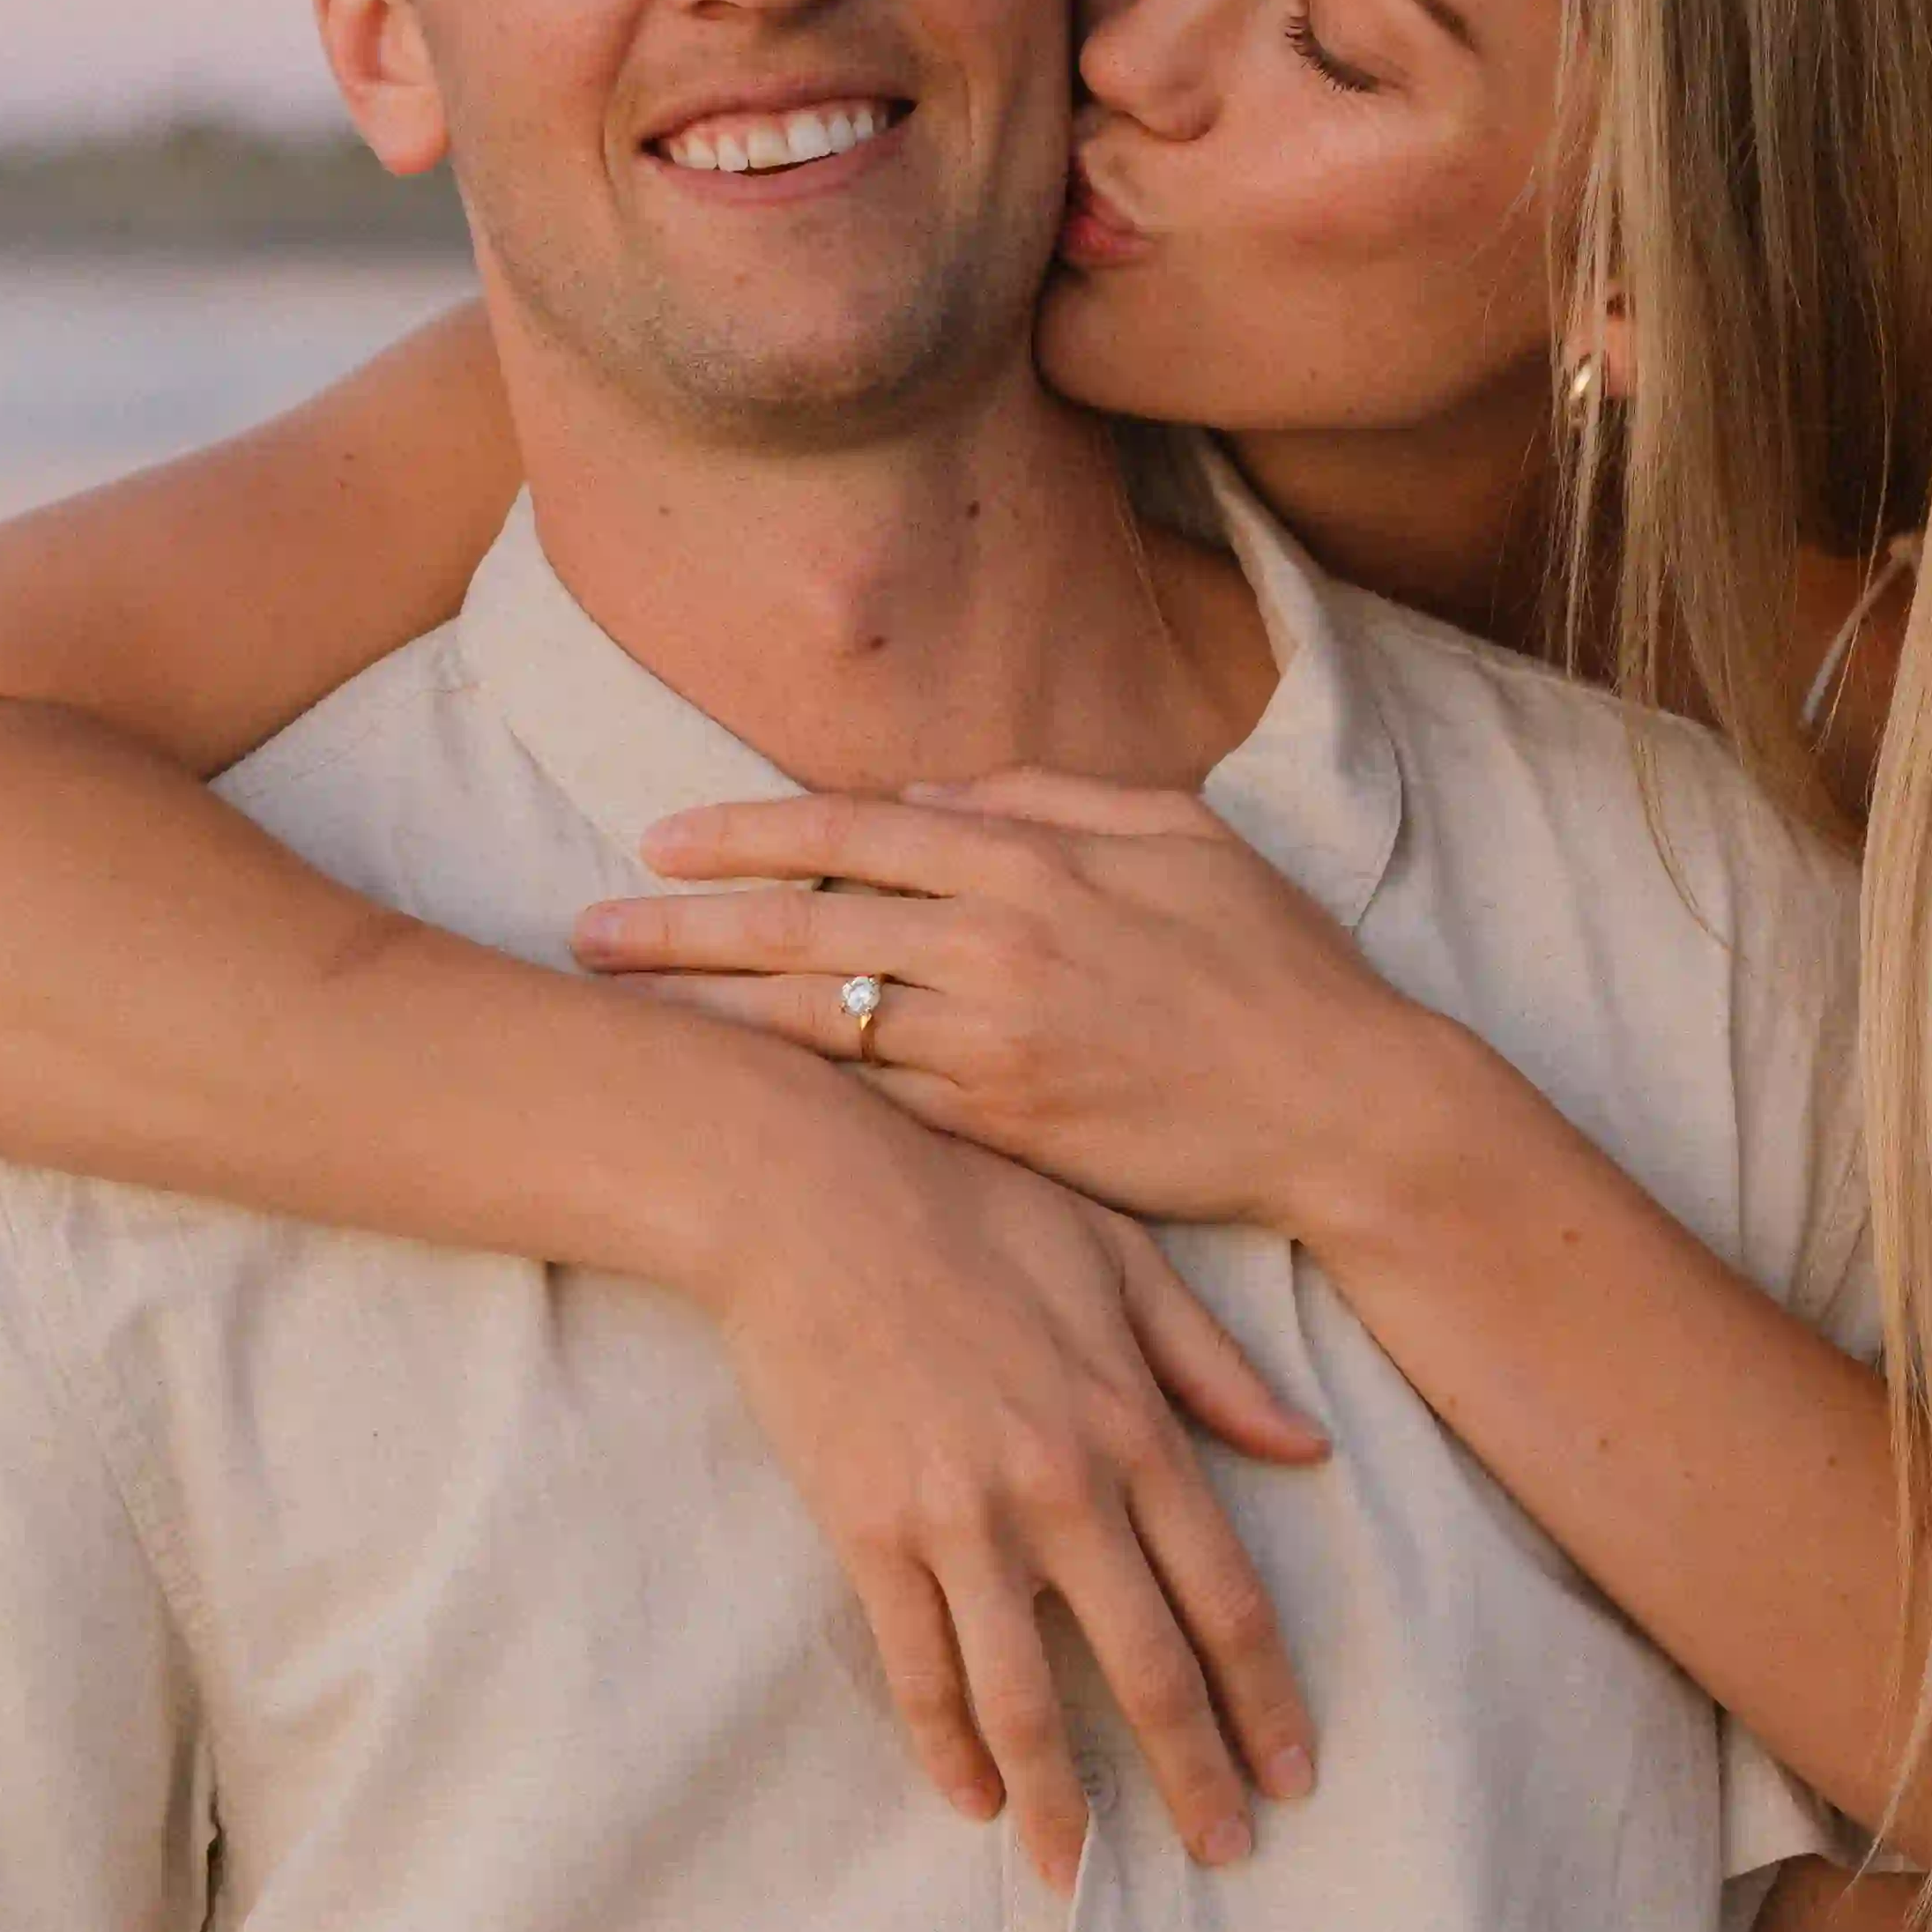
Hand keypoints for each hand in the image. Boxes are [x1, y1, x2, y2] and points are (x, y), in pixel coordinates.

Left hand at [574, 769, 1405, 1236]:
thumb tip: (934, 796)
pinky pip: (878, 1109)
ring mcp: (997, 1048)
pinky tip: (732, 1093)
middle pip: (805, 924)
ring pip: (820, 1024)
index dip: (746, 832)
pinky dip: (801, 1097)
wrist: (1344, 1109)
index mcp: (1037, 861)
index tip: (660, 837)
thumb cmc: (1276, 966)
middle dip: (683, 926)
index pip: (855, 831)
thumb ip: (1052, 800)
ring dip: (711, 1016)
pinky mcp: (1007, 1135)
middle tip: (587, 931)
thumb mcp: (1184, 837)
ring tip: (625, 1014)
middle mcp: (1000, 946)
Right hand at [692, 1077, 1329, 1888]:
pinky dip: (946, 1748)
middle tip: (1224, 1854)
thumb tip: (1308, 1447)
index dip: (1265, 1700)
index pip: (1225, 1598)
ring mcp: (960, 1520)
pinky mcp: (869, 1533)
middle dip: (1192, 1777)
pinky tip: (971, 1804)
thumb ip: (1213, 1365)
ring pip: (1026, 1698)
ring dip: (1061, 1801)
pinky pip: (917, 1669)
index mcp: (1133, 1425)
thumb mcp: (1120, 1258)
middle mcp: (1061, 1489)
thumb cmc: (972, 1205)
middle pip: (1147, 1669)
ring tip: (1079, 1875)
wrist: (807, 1191)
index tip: (1294, 1776)